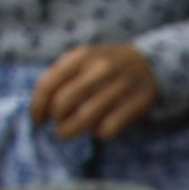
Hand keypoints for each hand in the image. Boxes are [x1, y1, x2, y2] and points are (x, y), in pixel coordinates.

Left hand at [30, 44, 157, 139]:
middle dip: (55, 120)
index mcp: (81, 56)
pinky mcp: (139, 103)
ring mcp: (121, 86)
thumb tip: (40, 109)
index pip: (48, 84)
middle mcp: (100, 68)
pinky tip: (98, 130)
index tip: (38, 119)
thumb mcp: (83, 60)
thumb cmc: (106, 66)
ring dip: (71, 130)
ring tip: (68, 133)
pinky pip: (110, 127)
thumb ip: (62, 77)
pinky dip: (99, 133)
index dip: (37, 106)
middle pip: (63, 103)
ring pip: (85, 117)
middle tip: (57, 127)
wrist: (151, 64)